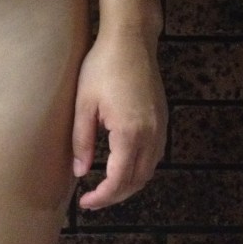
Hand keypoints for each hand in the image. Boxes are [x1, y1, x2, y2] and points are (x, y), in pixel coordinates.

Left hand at [71, 31, 166, 209]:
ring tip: (106, 187)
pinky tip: (123, 166)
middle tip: (93, 200)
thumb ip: (81, 141)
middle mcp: (151, 134)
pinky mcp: (163, 119)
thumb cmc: (103, 67)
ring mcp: (161, 127)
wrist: (131, 41)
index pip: (119, 179)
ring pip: (149, 170)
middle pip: (138, 180)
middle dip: (116, 195)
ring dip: (129, 184)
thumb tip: (80, 171)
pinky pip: (155, 155)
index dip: (103, 196)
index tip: (86, 203)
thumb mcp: (84, 104)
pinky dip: (140, 168)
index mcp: (130, 132)